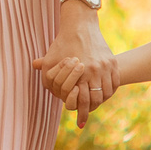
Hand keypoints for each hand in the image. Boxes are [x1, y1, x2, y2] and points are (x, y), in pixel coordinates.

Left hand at [33, 9, 114, 126]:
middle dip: (90, 110)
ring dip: (101, 100)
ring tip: (94, 104)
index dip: (81, 113)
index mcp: (80, 72)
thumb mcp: (50, 58)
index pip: (82, 100)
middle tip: (86, 117)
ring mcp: (106, 66)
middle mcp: (94, 71)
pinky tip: (103, 94)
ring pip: (107, 92)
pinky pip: (115, 82)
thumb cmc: (62, 43)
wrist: (80, 25)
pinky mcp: (112, 62)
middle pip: (96, 99)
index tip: (79, 124)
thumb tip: (36, 73)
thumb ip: (44, 71)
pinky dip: (109, 90)